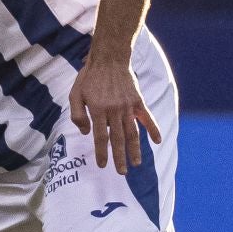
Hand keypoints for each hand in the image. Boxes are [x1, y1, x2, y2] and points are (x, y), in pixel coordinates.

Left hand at [68, 55, 160, 174]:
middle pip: (118, 139)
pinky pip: (147, 118)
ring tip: (136, 163)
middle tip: (121, 172)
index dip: (102, 153)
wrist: (109, 59)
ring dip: (135, 149)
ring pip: (133, 132)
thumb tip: (86, 133)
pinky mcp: (138, 101)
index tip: (103, 165)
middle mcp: (114, 110)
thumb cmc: (89, 78)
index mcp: (98, 110)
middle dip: (119, 157)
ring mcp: (128, 106)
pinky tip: (157, 141)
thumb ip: (78, 114)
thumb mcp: (75, 94)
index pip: (101, 137)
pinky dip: (153, 129)